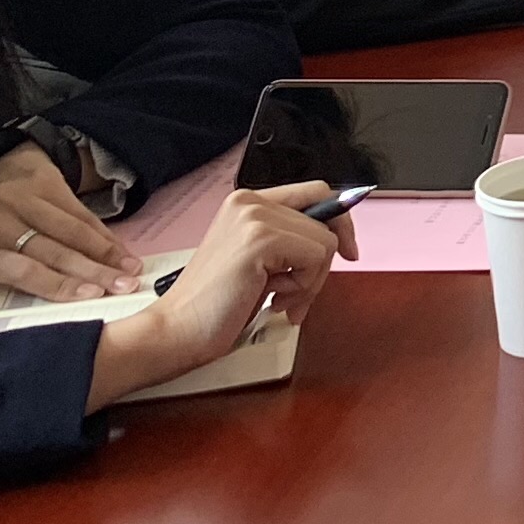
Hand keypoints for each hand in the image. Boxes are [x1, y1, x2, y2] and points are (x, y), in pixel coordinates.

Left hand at [0, 139, 141, 301]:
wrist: (1, 176)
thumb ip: (1, 296)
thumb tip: (23, 332)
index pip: (22, 272)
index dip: (59, 283)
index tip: (91, 295)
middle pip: (53, 253)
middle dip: (93, 272)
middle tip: (123, 287)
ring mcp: (21, 200)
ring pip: (73, 232)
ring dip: (107, 254)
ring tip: (131, 270)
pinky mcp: (45, 183)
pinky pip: (83, 214)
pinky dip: (106, 235)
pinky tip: (121, 251)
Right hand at [87, 183, 348, 408]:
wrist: (176, 330)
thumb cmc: (217, 305)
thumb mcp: (261, 262)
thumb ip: (290, 243)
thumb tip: (340, 239)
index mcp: (248, 203)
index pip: (316, 193)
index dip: (340, 222)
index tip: (348, 252)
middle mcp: (251, 201)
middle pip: (327, 219)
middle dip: (322, 265)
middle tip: (299, 296)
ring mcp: (254, 217)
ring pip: (325, 241)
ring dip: (311, 282)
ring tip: (279, 301)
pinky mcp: (260, 239)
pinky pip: (317, 256)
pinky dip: (305, 285)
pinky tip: (273, 301)